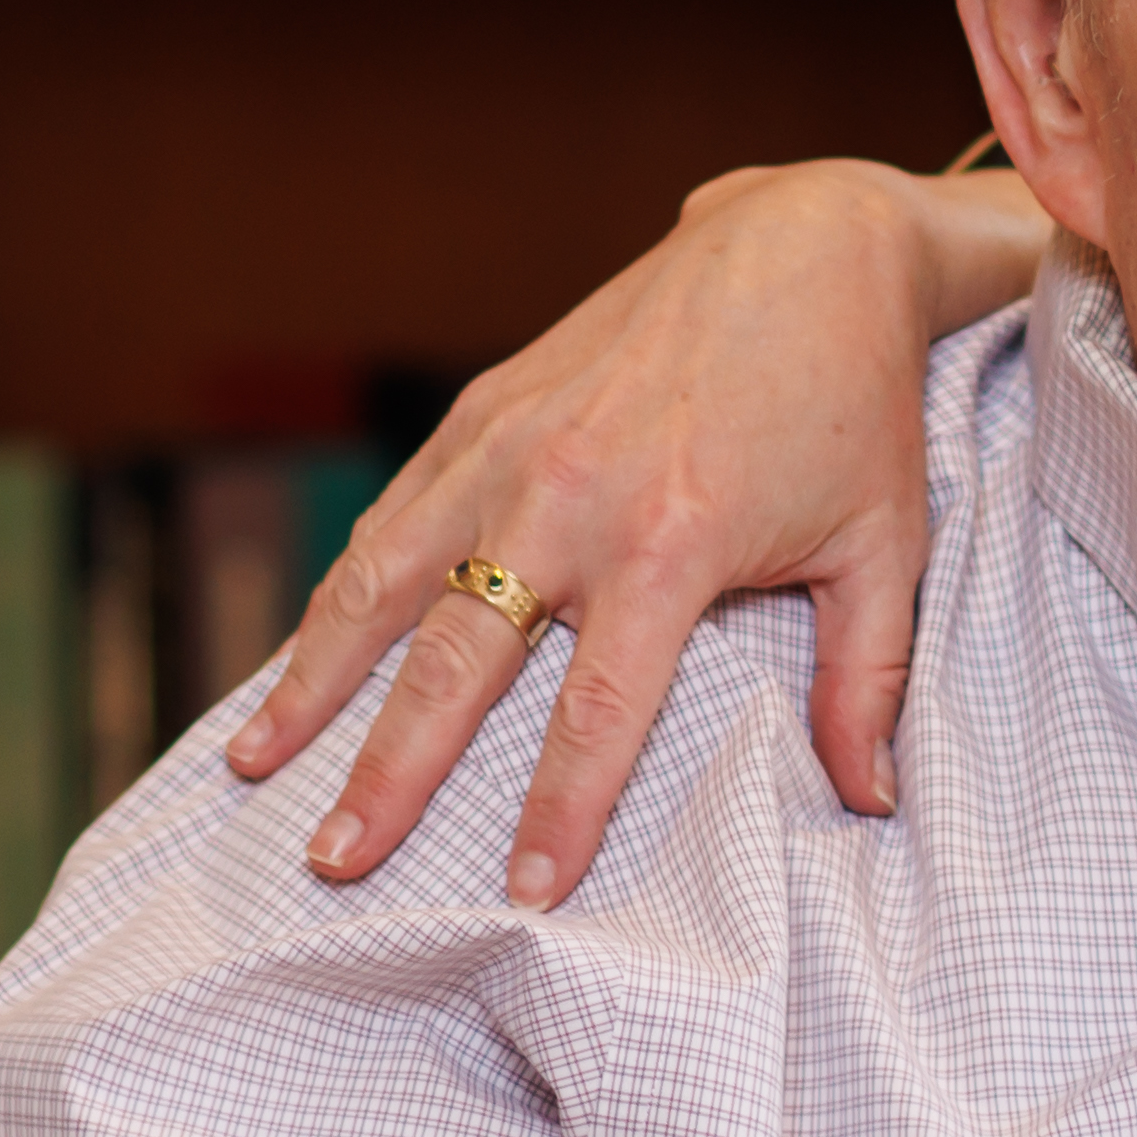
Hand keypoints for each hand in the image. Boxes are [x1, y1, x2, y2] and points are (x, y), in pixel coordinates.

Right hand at [235, 156, 1048, 902]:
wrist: (806, 243)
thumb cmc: (853, 403)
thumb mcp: (883, 544)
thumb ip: (865, 679)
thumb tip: (869, 800)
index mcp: (672, 542)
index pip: (599, 711)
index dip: (560, 810)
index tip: (523, 893)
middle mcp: (571, 495)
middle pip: (456, 665)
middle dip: (389, 773)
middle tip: (335, 862)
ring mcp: (513, 444)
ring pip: (387, 582)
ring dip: (314, 680)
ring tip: (253, 764)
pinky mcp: (486, 404)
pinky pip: (395, 515)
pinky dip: (339, 590)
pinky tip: (298, 654)